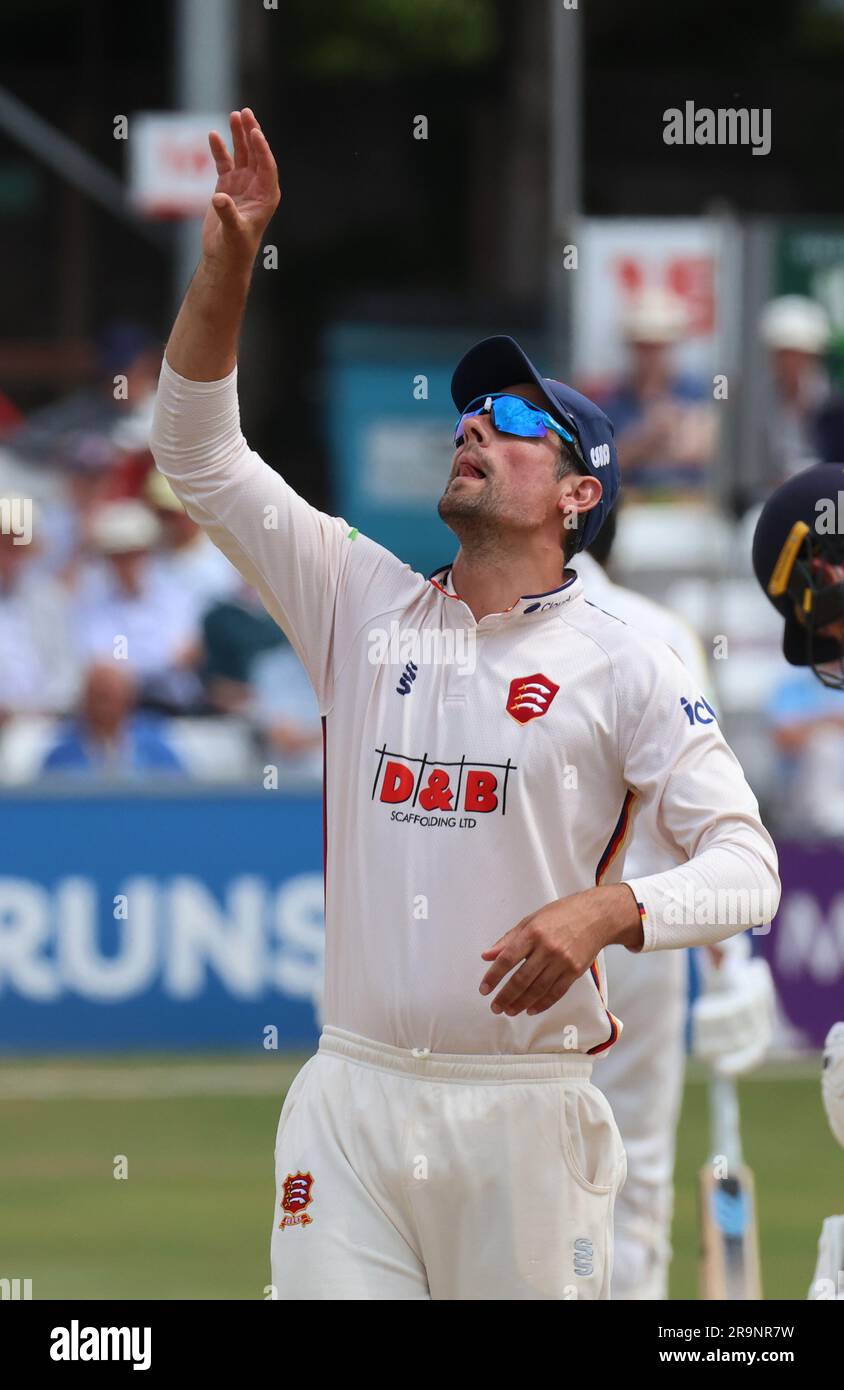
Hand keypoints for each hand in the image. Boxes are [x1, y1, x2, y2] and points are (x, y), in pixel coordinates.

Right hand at [204, 109, 280, 269]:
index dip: (262, 149)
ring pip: (241, 154)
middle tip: (245, 112)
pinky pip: (224, 162)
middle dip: (251, 133)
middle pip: (256, 154)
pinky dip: (219, 149)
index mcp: (267, 196)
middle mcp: (257, 186)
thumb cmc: (235, 248)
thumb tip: (219, 198)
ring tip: (234, 115)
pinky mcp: (227, 185)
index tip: (255, 132)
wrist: (224, 256)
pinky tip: (213, 134)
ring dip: (238, 135)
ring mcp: (242, 184)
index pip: (267, 166)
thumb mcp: (233, 232)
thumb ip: (228, 214)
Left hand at [478, 883, 641, 1017]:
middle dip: (506, 996)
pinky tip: (530, 1009)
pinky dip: (542, 1004)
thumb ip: (508, 939)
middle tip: (495, 1007)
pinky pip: (556, 993)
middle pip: (522, 978)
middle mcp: (547, 948)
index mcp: (533, 933)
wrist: (596, 917)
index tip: (484, 989)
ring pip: (538, 989)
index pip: (507, 959)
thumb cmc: (560, 915)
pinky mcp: (575, 972)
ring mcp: (562, 962)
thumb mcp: (531, 920)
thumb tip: (486, 956)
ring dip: (521, 1003)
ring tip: (509, 1011)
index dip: (494, 976)